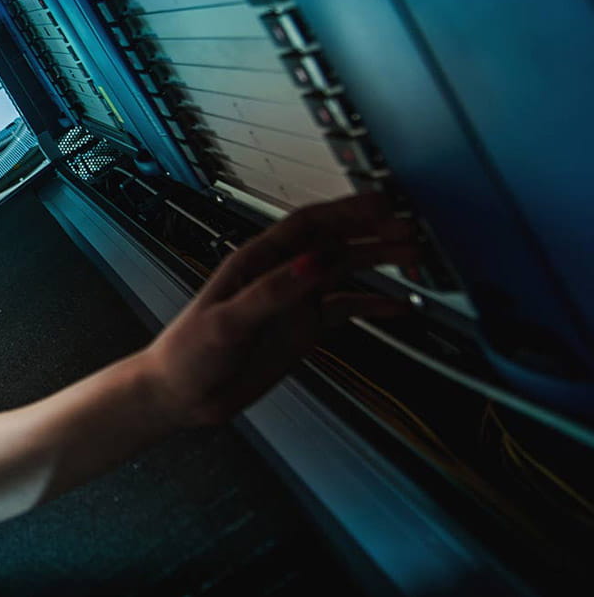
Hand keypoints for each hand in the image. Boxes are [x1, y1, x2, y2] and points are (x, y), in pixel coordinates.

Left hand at [138, 192, 418, 428]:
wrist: (182, 393)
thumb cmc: (191, 351)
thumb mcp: (229, 321)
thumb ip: (272, 292)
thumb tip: (314, 262)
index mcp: (256, 262)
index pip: (307, 225)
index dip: (344, 211)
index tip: (381, 203)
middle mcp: (279, 275)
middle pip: (332, 242)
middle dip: (371, 231)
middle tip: (410, 228)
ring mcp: (293, 301)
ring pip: (343, 271)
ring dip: (377, 261)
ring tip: (415, 257)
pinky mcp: (302, 329)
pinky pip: (344, 310)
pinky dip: (372, 307)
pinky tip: (399, 307)